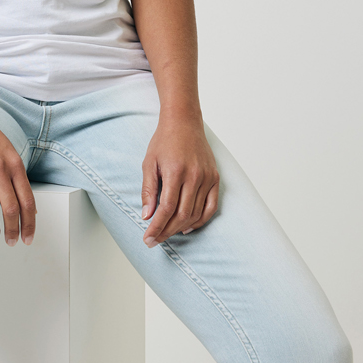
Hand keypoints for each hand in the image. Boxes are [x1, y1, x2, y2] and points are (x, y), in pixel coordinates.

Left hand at [141, 115, 218, 246]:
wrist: (184, 122)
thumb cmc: (164, 141)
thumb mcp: (149, 163)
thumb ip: (148, 191)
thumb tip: (147, 216)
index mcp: (175, 171)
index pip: (166, 209)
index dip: (157, 227)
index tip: (148, 239)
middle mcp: (194, 176)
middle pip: (182, 215)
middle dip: (166, 231)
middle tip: (154, 241)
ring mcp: (208, 178)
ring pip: (196, 214)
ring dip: (181, 228)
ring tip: (167, 233)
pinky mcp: (216, 178)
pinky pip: (211, 207)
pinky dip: (200, 220)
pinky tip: (187, 226)